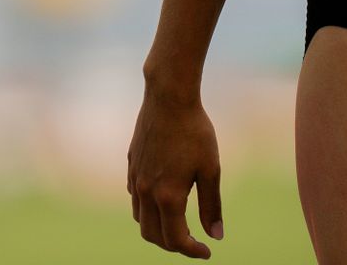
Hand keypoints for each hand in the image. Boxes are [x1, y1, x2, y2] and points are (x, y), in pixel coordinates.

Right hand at [127, 85, 224, 257]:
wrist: (168, 97)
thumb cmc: (194, 131)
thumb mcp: (211, 169)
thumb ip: (211, 205)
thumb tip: (216, 236)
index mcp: (168, 196)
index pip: (176, 239)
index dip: (192, 251)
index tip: (207, 251)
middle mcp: (146, 192)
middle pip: (153, 236)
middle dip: (173, 245)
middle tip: (193, 242)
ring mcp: (135, 178)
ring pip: (140, 219)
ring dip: (157, 229)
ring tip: (178, 225)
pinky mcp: (131, 165)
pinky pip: (134, 198)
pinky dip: (147, 209)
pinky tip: (162, 199)